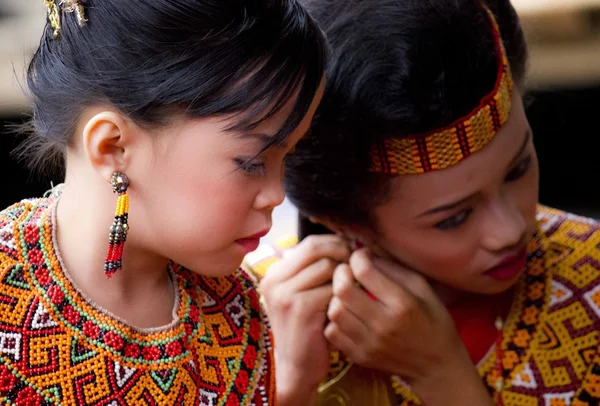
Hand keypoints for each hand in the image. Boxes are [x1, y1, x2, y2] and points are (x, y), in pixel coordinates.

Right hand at [260, 235, 350, 405]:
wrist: (297, 368)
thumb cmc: (308, 329)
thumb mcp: (303, 295)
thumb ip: (314, 270)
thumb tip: (346, 242)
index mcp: (275, 273)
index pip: (310, 243)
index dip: (335, 245)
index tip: (352, 256)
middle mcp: (275, 279)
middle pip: (318, 249)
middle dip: (342, 255)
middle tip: (357, 269)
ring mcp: (285, 293)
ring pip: (328, 267)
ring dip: (345, 277)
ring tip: (351, 292)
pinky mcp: (300, 308)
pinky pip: (333, 288)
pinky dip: (344, 296)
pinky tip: (347, 308)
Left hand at [324, 248, 492, 404]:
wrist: (437, 366)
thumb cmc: (432, 320)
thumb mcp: (423, 287)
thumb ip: (393, 269)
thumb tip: (365, 254)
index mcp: (402, 304)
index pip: (365, 272)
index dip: (358, 257)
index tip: (362, 256)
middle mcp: (384, 324)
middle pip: (343, 291)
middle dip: (341, 273)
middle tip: (347, 271)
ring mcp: (370, 343)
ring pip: (334, 311)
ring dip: (336, 297)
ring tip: (347, 293)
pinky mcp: (360, 357)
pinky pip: (332, 332)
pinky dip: (335, 320)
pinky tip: (348, 314)